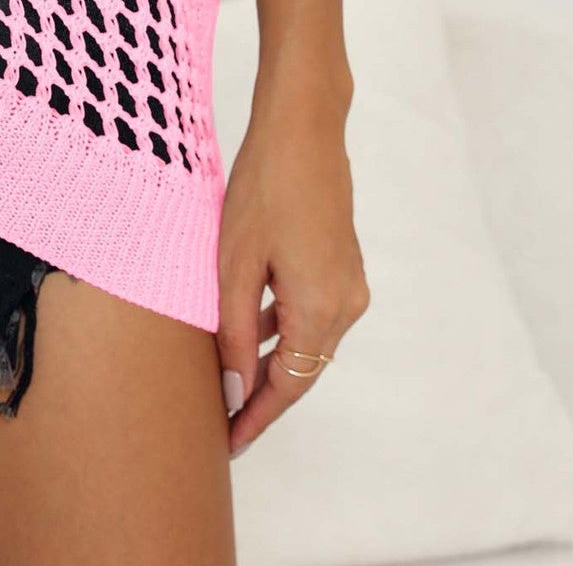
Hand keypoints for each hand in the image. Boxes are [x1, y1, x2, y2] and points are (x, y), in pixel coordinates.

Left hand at [215, 78, 368, 458]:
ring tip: (230, 383)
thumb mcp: (235, 263)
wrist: (303, 128)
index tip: (228, 444)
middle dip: (262, 397)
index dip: (257, 418)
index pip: (289, 387)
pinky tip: (253, 328)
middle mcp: (346, 304)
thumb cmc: (263, 186)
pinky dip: (284, 329)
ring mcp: (349, 284)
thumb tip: (237, 390)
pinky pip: (313, 314)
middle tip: (223, 423)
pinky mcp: (343, 265)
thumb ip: (237, 332)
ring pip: (308, 343)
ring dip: (272, 363)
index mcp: (321, 308)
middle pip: (303, 370)